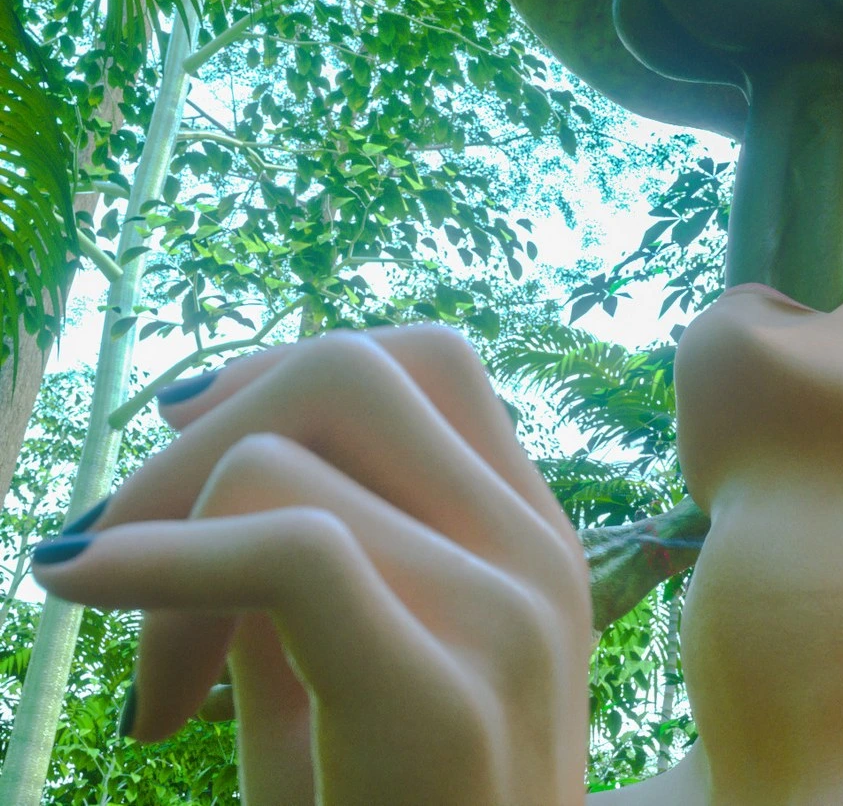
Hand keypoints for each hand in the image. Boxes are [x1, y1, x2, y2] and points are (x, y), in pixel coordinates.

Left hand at [31, 326, 590, 805]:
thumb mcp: (353, 684)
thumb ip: (311, 576)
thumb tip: (209, 458)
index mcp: (535, 542)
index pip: (422, 359)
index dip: (276, 376)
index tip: (174, 465)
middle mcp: (541, 558)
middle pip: (353, 367)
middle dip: (194, 439)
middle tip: (113, 560)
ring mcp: (514, 619)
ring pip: (290, 453)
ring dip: (166, 536)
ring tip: (155, 677)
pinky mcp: (450, 701)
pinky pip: (289, 549)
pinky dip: (159, 566)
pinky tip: (83, 593)